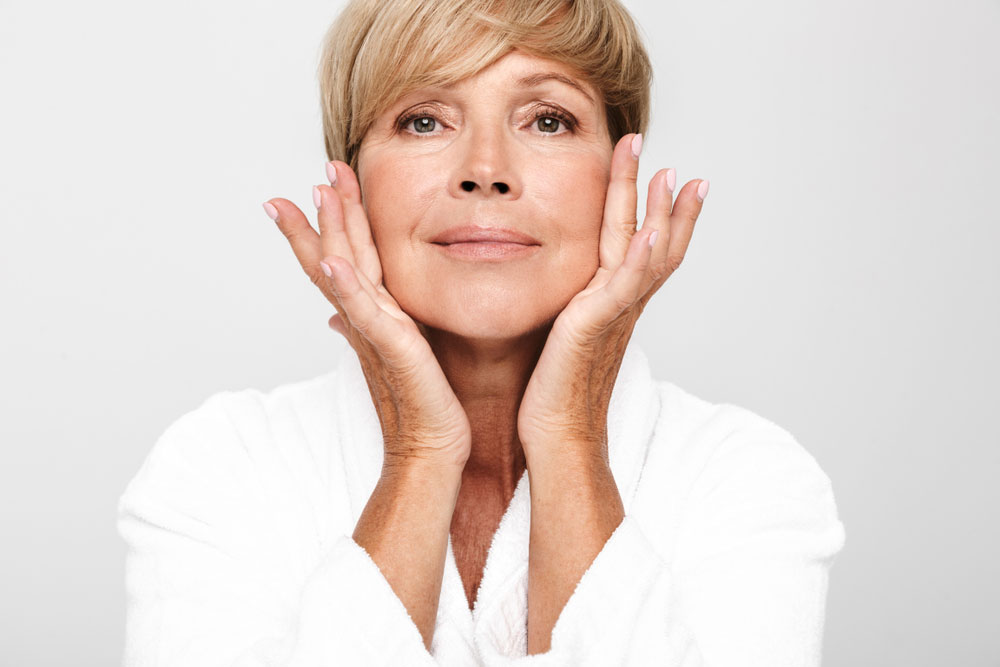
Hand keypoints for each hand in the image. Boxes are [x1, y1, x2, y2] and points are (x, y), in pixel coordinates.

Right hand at [263, 161, 471, 471]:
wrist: (432, 450)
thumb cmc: (422, 406)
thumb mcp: (400, 356)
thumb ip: (375, 327)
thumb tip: (340, 316)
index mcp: (374, 316)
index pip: (345, 260)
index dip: (330, 225)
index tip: (320, 186)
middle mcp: (368, 320)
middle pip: (337, 256)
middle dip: (327, 213)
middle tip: (318, 172)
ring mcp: (375, 333)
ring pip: (344, 273)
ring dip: (330, 233)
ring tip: (319, 193)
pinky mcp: (392, 351)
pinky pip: (365, 314)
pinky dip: (345, 288)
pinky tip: (331, 263)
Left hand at [516, 133, 707, 464]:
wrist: (557, 434)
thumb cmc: (552, 391)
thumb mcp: (561, 332)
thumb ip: (567, 305)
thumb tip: (561, 289)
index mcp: (612, 302)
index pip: (642, 246)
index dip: (657, 211)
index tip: (667, 175)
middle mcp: (621, 304)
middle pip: (654, 240)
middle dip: (664, 199)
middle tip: (673, 162)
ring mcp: (614, 314)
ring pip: (649, 255)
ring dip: (663, 214)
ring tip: (671, 176)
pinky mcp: (596, 327)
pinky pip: (625, 287)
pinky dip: (643, 260)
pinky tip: (651, 232)